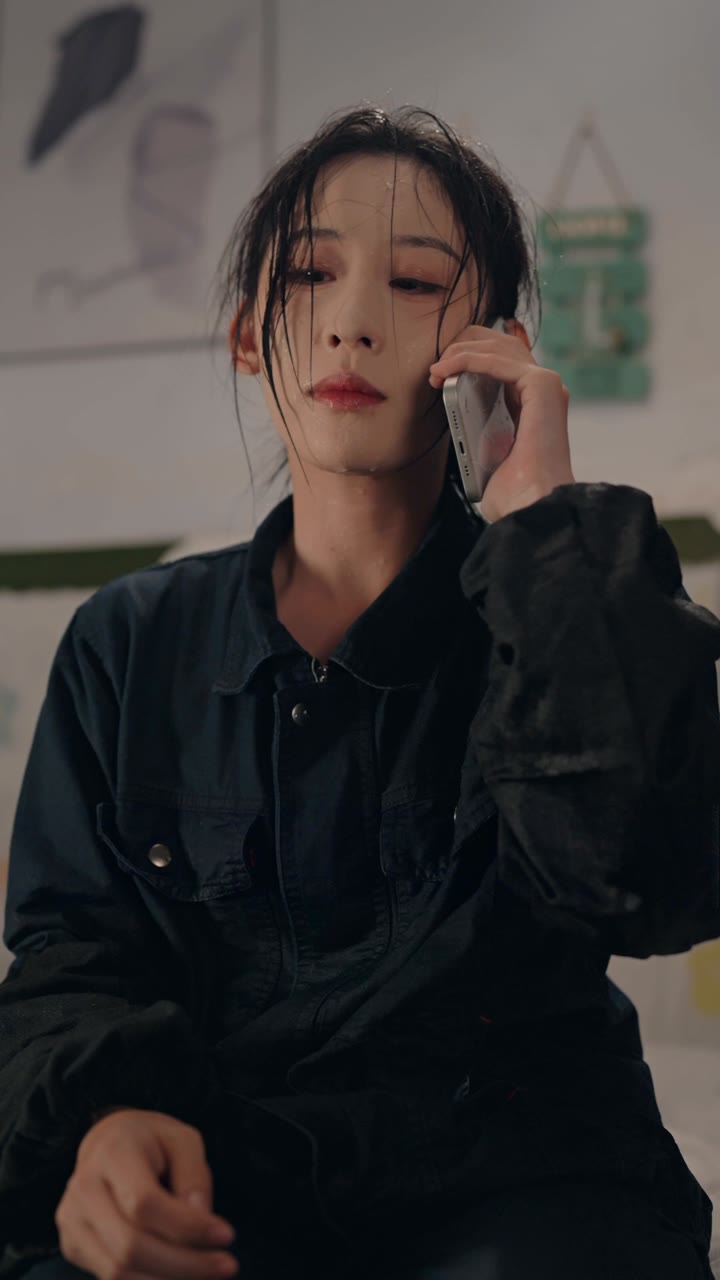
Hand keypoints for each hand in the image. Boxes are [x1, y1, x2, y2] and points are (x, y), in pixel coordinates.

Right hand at [55, 1108, 237, 1278]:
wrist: (106, 1143)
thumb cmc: (150, 1141)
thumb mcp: (182, 1139)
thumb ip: (194, 1175)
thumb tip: (202, 1219)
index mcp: (112, 1154)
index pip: (144, 1203)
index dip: (187, 1227)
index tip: (227, 1235)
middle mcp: (83, 1189)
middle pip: (130, 1246)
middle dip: (184, 1265)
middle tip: (226, 1266)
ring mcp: (72, 1221)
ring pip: (118, 1271)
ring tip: (206, 1275)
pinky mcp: (73, 1246)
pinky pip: (111, 1279)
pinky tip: (179, 1276)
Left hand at [429, 322, 574, 522]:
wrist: (530, 508)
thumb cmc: (511, 495)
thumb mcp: (488, 455)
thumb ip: (479, 431)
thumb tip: (457, 417)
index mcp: (533, 406)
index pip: (501, 363)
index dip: (468, 359)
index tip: (439, 376)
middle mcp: (543, 392)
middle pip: (502, 345)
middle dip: (464, 347)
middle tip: (435, 368)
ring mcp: (546, 386)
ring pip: (499, 346)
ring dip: (461, 352)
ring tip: (436, 370)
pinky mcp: (542, 385)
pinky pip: (498, 359)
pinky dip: (468, 359)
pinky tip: (446, 369)